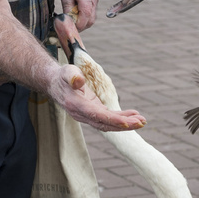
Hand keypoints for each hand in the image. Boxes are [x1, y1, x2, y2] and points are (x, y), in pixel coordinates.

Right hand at [48, 15, 145, 132]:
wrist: (56, 84)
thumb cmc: (63, 76)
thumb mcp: (66, 72)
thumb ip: (72, 76)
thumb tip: (78, 81)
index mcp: (76, 105)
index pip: (97, 115)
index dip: (112, 120)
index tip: (126, 123)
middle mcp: (82, 114)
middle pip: (105, 124)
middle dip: (124, 125)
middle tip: (141, 123)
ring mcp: (88, 116)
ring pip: (108, 124)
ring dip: (126, 124)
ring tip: (142, 121)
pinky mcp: (94, 113)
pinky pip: (109, 118)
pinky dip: (122, 118)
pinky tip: (134, 116)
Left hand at [57, 0, 97, 30]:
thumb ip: (67, 8)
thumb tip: (67, 23)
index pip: (86, 13)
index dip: (78, 23)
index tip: (69, 28)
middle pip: (91, 19)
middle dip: (80, 26)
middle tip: (68, 27)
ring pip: (92, 18)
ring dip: (82, 24)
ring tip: (71, 22)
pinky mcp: (94, 1)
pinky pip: (91, 15)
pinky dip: (84, 19)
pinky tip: (75, 17)